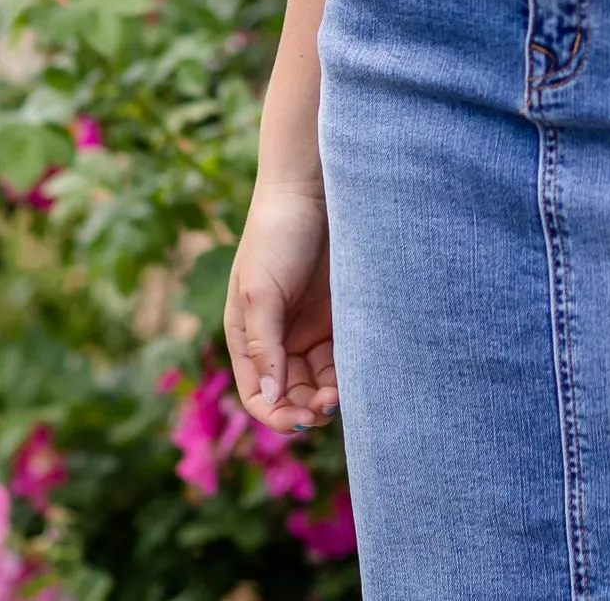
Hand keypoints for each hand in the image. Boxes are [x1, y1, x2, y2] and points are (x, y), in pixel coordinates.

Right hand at [225, 181, 338, 433]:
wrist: (313, 188)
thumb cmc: (275, 235)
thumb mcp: (260, 292)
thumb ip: (262, 345)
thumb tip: (270, 397)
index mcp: (248, 337)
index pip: (259, 394)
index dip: (277, 414)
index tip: (301, 420)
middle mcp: (278, 338)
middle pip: (293, 394)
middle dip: (308, 408)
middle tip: (330, 405)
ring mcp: (310, 327)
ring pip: (321, 380)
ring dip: (331, 394)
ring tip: (346, 392)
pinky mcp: (341, 313)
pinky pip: (345, 355)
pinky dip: (352, 370)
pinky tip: (362, 372)